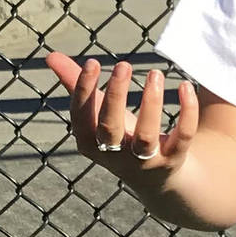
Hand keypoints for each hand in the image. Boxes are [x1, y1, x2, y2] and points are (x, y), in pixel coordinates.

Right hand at [44, 52, 198, 192]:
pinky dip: (186, 113)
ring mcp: (145, 162)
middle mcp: (115, 156)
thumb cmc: (122, 137)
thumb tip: (49, 56)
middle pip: (110, 128)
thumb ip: (75, 84)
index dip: (83, 90)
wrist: (157, 181)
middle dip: (115, 96)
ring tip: (155, 73)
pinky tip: (185, 86)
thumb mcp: (98, 113)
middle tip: (124, 64)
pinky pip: (182, 138)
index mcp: (91, 143)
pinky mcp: (173, 161)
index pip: (81, 117)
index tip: (92, 61)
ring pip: (146, 137)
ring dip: (150, 104)